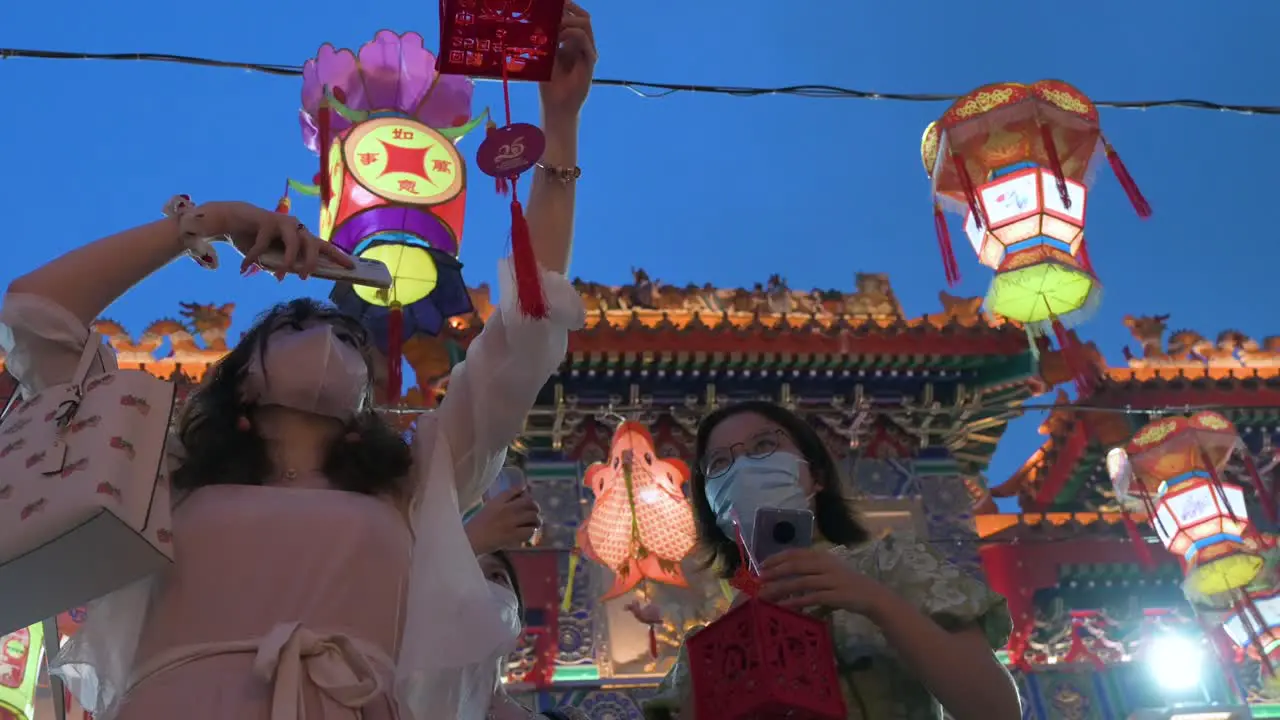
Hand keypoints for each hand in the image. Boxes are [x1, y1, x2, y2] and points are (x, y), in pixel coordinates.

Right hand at [200, 201, 352, 279]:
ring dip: (289, 259)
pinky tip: (244, 267)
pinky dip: (254, 258)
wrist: (233, 220)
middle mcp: (296, 228)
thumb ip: (278, 265)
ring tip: (281, 274)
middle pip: (313, 243)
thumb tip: (282, 277)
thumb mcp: (269, 257)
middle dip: (311, 261)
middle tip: (304, 277)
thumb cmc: (256, 240)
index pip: (324, 247)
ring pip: (294, 241)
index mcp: (301, 238)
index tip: (352, 267)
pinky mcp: (266, 220)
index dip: (338, 256)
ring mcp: (282, 221)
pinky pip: (263, 244)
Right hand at [466, 487, 541, 554]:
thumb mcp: (487, 508)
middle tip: (534, 512)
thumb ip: (499, 503)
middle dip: (534, 507)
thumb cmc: (474, 526)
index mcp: (497, 501)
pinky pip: (529, 531)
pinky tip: (527, 534)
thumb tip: (516, 500)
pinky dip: (531, 532)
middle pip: (529, 502)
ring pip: (532, 516)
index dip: (523, 491)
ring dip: (536, 520)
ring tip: (535, 524)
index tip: (526, 495)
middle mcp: (506, 508)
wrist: (469, 540)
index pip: (515, 489)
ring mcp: (510, 522)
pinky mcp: (512, 535)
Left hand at [539, 2, 596, 119]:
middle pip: (583, 17)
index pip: (575, 17)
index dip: (566, 7)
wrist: (557, 105)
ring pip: (585, 25)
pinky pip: (584, 40)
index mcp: (571, 42)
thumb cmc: (549, 83)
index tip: (552, 3)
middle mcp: (582, 45)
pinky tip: (559, 36)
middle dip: (569, 8)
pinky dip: (571, 34)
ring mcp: (588, 52)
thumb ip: (546, 38)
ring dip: (568, 20)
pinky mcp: (590, 61)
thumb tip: (541, 18)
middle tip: (554, 8)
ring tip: (555, 23)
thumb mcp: (544, 55)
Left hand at [758, 548, 891, 614]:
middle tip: (759, 580)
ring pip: (800, 582)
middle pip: (795, 566)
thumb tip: (781, 573)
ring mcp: (830, 580)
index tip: (761, 565)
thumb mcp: (827, 570)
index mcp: (822, 556)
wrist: (871, 595)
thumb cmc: (845, 583)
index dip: (777, 558)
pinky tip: (783, 606)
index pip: (795, 553)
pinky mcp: (834, 595)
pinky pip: (811, 598)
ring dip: (780, 588)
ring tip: (764, 595)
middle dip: (774, 572)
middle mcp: (825, 565)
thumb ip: (808, 570)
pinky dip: (796, 602)